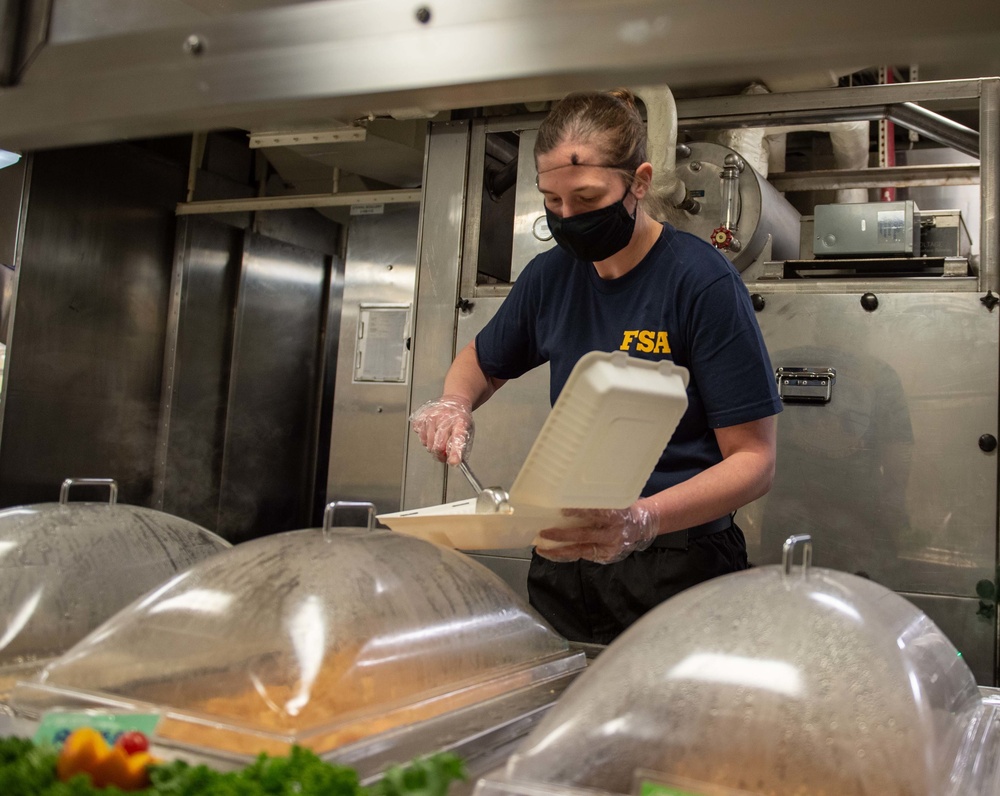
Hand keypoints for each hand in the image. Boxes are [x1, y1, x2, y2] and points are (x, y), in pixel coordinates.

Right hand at [410, 394, 473, 465]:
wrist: (454, 402)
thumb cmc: (460, 419)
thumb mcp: (467, 432)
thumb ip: (460, 447)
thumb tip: (453, 462)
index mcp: (460, 423)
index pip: (457, 438)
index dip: (455, 452)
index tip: (454, 462)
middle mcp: (445, 418)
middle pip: (438, 446)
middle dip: (440, 454)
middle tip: (444, 454)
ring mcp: (431, 416)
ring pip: (426, 443)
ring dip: (431, 445)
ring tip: (438, 439)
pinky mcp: (421, 415)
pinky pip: (419, 435)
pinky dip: (424, 437)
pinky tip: (431, 431)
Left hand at [535, 501, 657, 563]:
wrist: (642, 526)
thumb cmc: (621, 509)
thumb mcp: (614, 502)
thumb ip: (596, 504)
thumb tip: (566, 499)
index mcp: (615, 515)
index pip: (596, 513)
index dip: (579, 512)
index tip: (562, 510)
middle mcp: (612, 533)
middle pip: (584, 535)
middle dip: (562, 535)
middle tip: (543, 532)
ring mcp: (609, 547)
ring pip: (581, 551)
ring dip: (559, 550)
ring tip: (541, 549)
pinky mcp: (606, 557)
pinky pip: (583, 556)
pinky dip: (567, 554)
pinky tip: (553, 552)